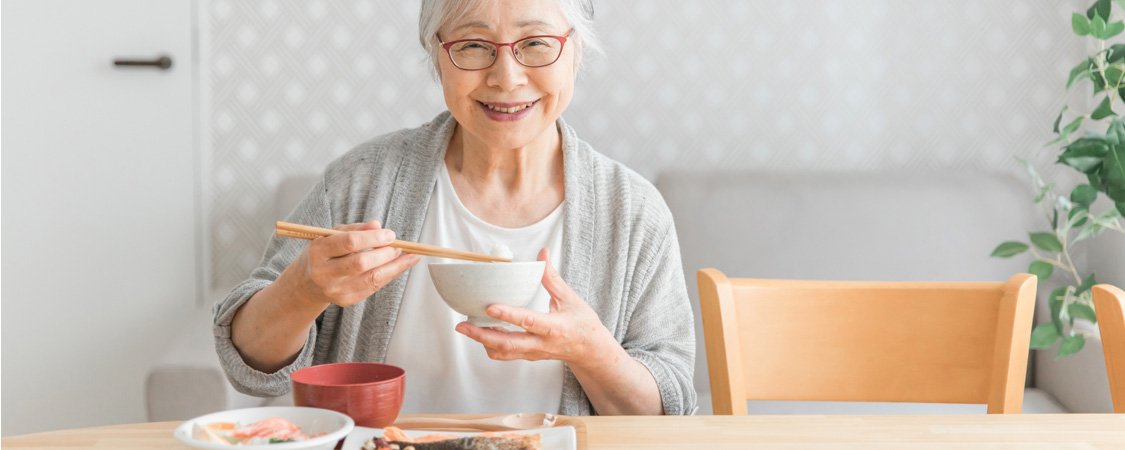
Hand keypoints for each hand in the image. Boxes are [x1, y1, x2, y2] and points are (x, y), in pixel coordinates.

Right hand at [280, 220, 419, 307]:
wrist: (308, 283)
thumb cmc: (324, 254)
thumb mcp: (332, 235)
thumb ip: (355, 229)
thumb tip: (377, 225)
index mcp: (318, 251)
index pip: (349, 243)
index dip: (373, 238)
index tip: (390, 234)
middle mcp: (324, 273)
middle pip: (361, 263)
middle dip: (385, 253)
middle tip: (399, 245)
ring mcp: (335, 290)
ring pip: (372, 279)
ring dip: (395, 266)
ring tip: (409, 256)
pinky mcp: (346, 300)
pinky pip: (374, 287)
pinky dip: (390, 275)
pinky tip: (399, 266)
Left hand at [455, 248, 614, 369]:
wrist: (589, 351)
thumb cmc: (582, 323)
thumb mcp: (570, 298)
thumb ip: (552, 278)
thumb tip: (542, 253)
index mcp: (555, 328)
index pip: (529, 321)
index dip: (508, 315)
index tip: (489, 307)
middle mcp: (542, 344)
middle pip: (508, 344)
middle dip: (481, 336)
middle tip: (461, 326)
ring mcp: (533, 353)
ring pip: (503, 352)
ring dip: (482, 341)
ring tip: (466, 327)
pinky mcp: (527, 356)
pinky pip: (505, 353)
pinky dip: (490, 344)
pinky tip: (482, 331)